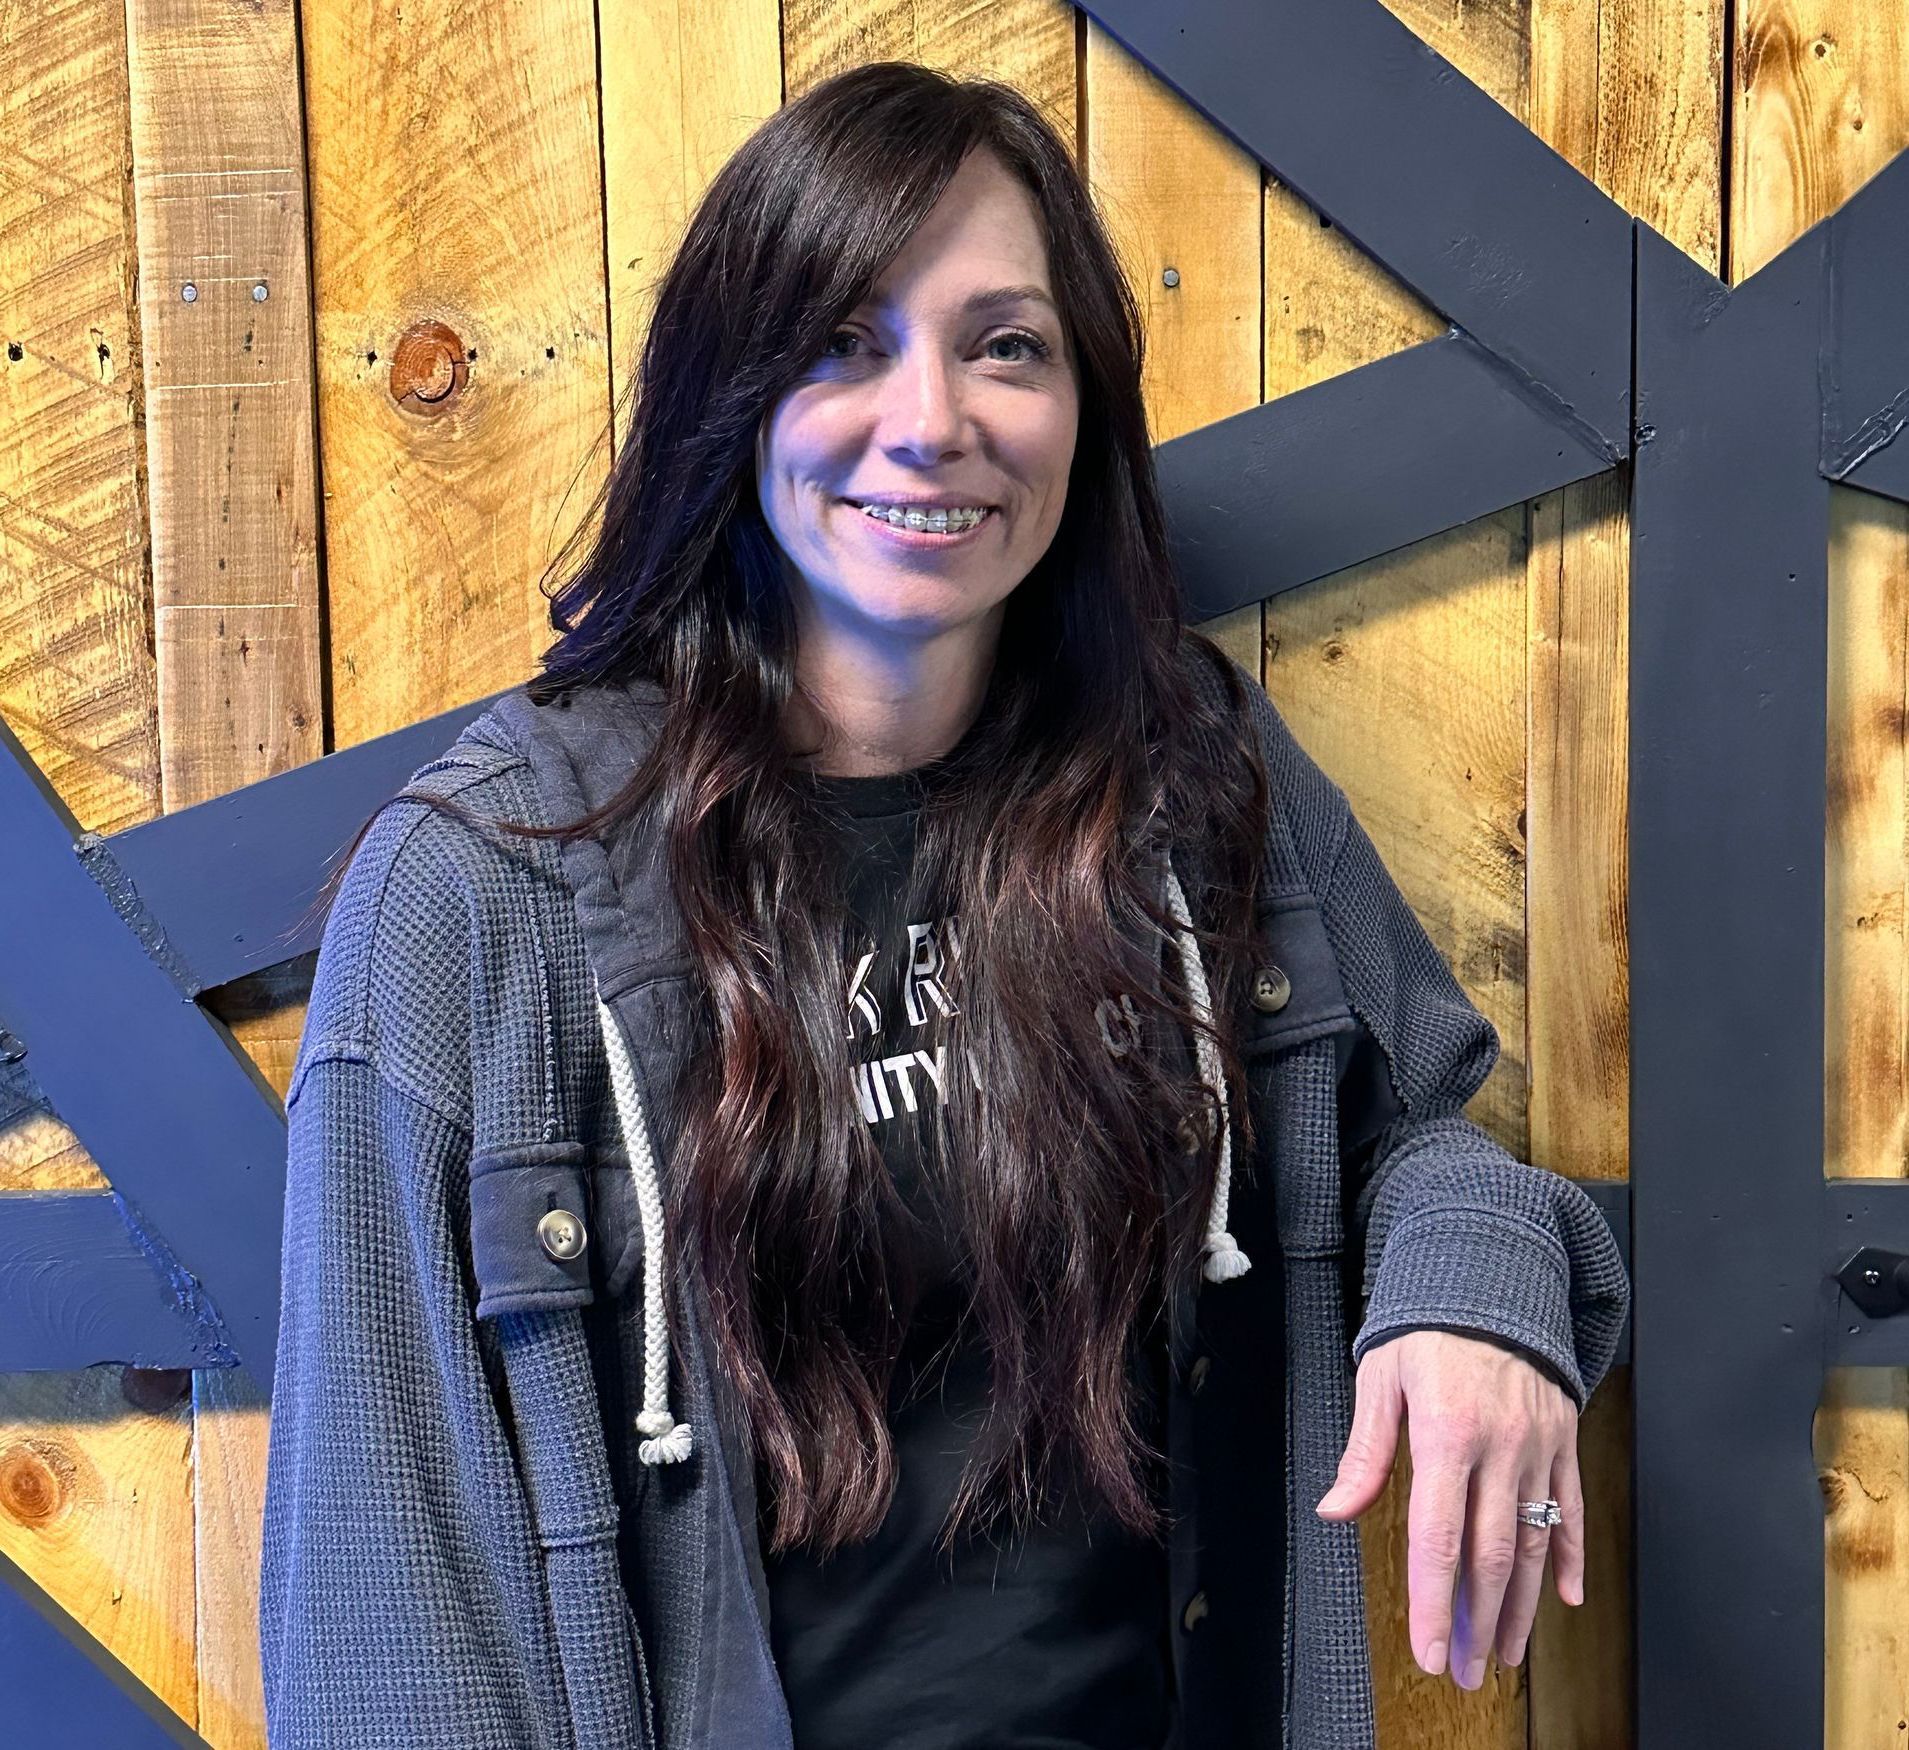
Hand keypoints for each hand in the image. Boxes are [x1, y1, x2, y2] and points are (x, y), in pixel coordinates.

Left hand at [1312, 1329, 1583, 1690]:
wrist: (1490, 1275)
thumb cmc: (1427, 1326)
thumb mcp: (1381, 1376)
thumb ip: (1366, 1450)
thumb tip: (1336, 1509)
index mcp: (1446, 1433)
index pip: (1439, 1538)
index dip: (1435, 1602)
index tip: (1429, 1650)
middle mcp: (1500, 1447)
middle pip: (1491, 1554)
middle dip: (1477, 1621)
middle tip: (1465, 1670)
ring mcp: (1539, 1446)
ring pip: (1535, 1541)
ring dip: (1521, 1604)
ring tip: (1505, 1652)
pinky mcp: (1563, 1440)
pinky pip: (1572, 1506)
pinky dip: (1571, 1555)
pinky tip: (1566, 1598)